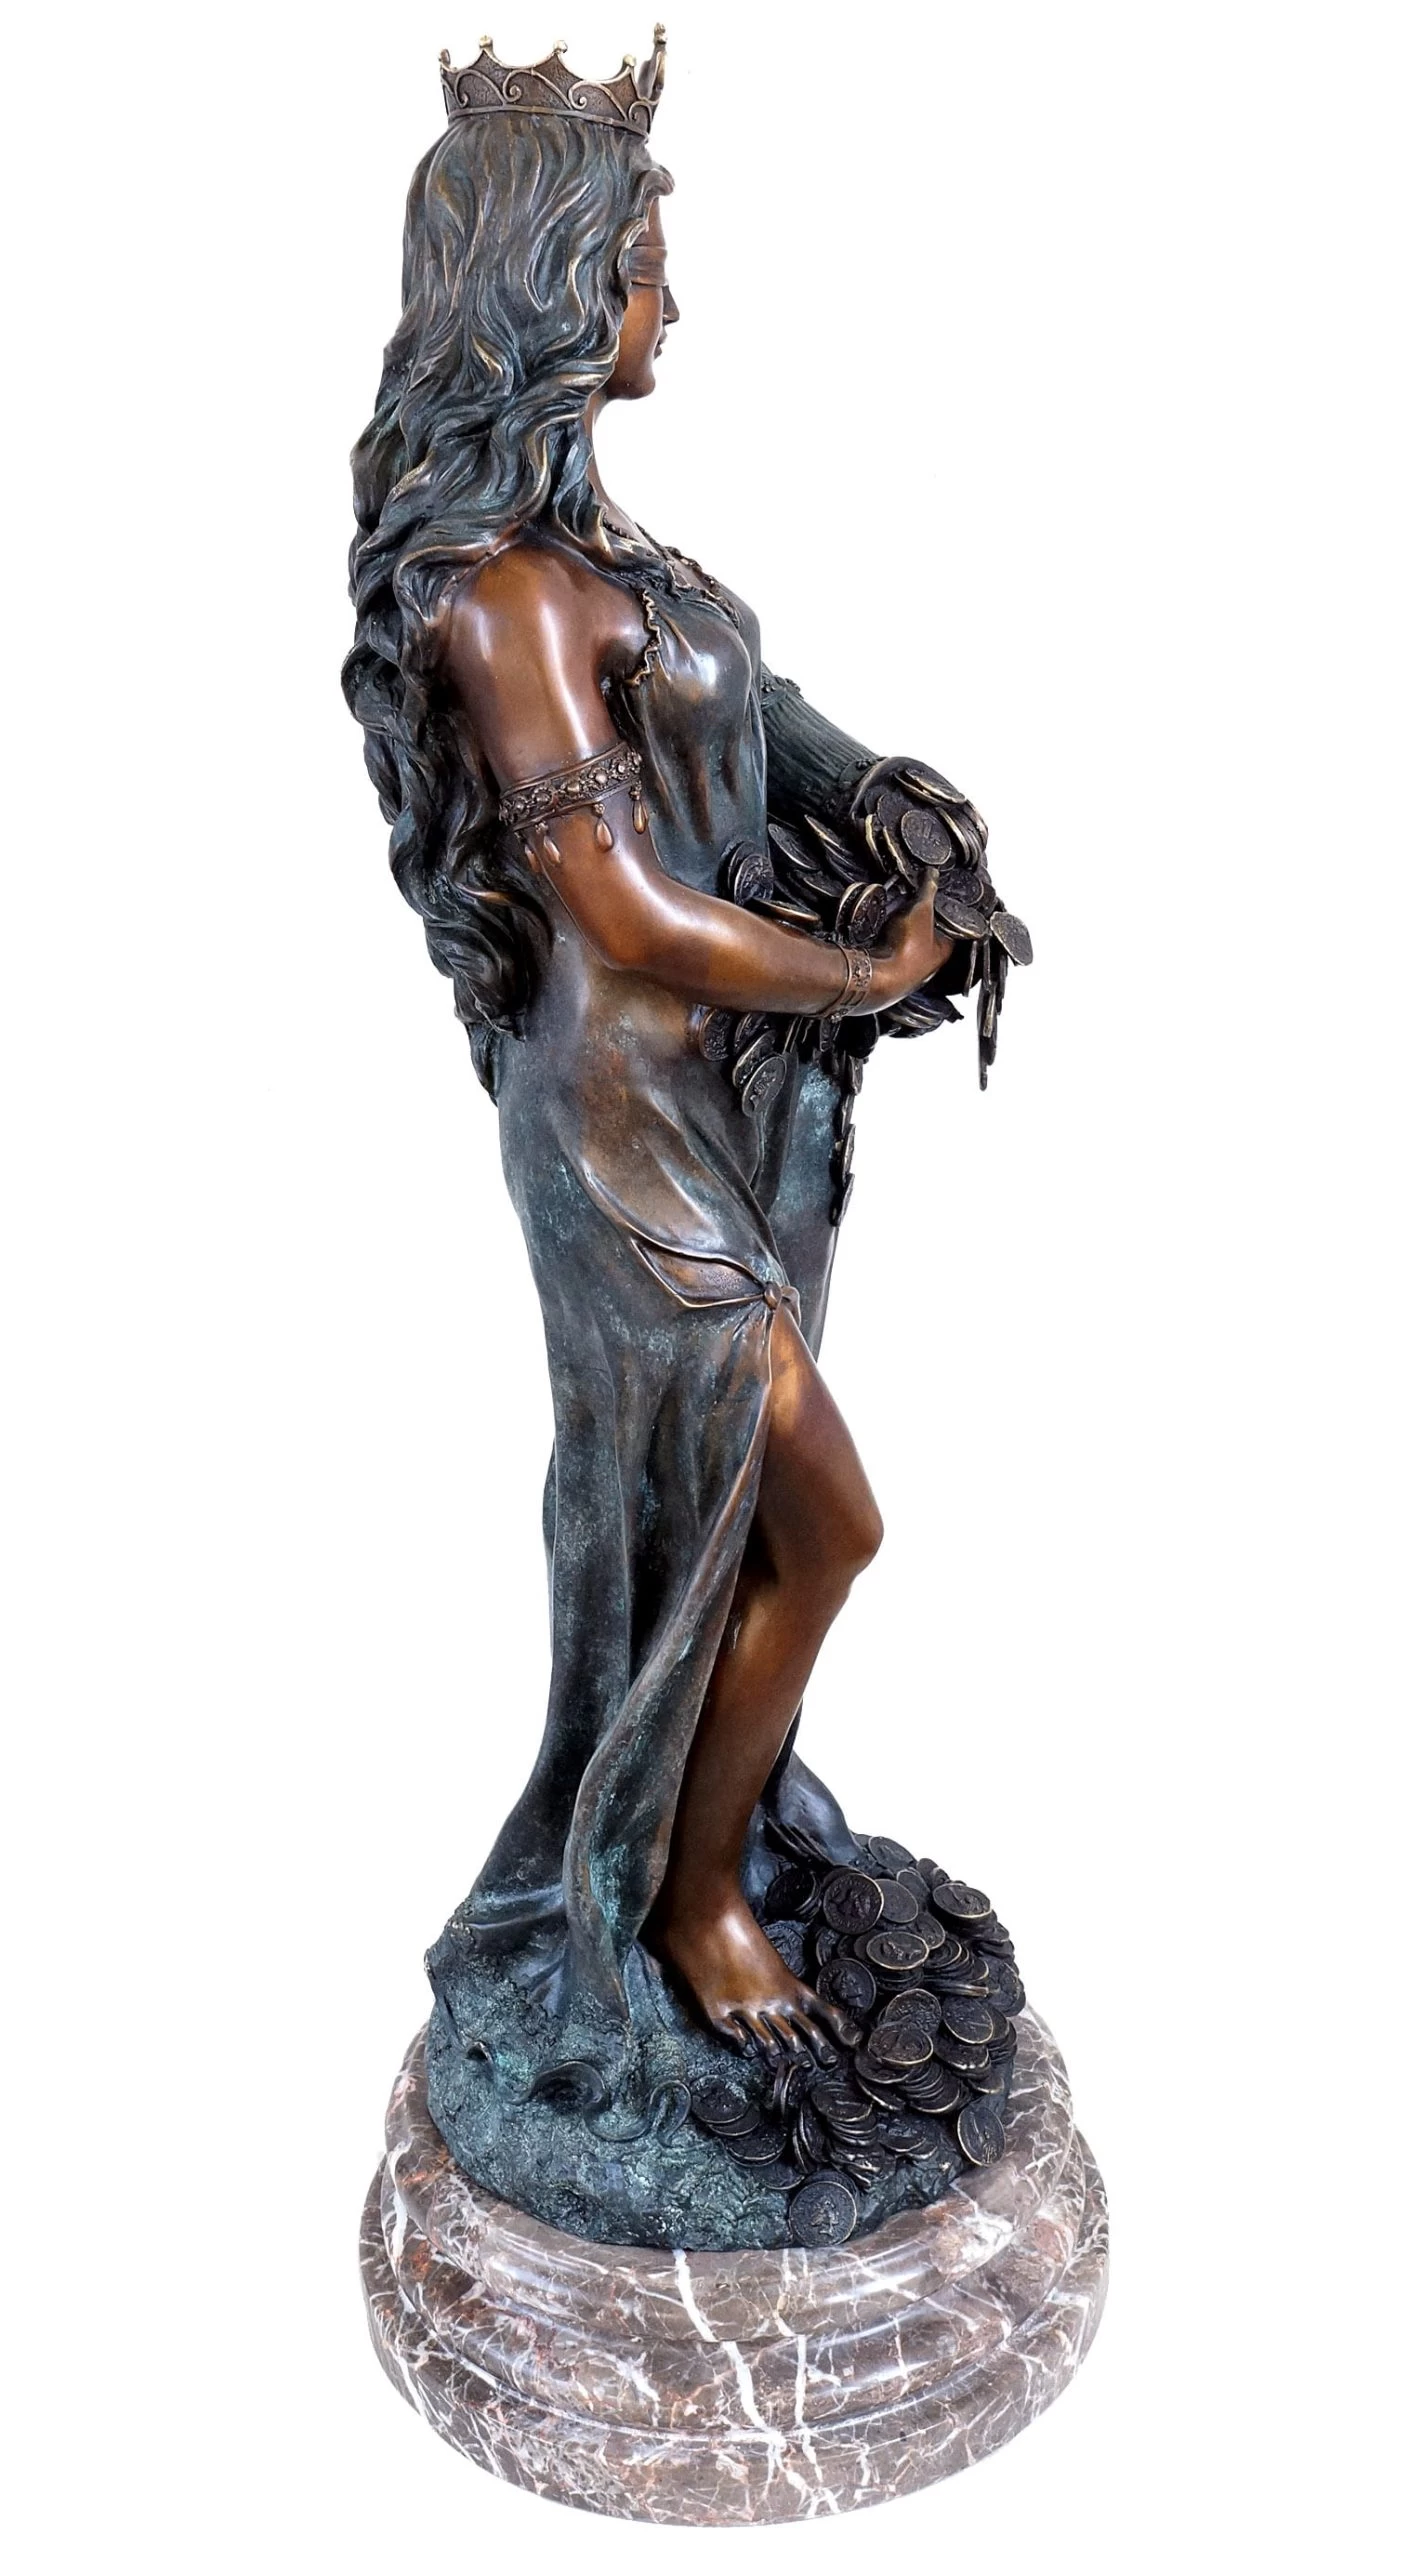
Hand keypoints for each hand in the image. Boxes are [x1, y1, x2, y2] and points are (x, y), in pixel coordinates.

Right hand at [861, 878, 956, 1010]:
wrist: (877, 975)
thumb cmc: (906, 949)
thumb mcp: (921, 909)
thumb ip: (927, 889)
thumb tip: (932, 874)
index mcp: (944, 949)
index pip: (951, 927)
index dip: (944, 910)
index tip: (936, 897)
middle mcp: (928, 963)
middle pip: (927, 934)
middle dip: (918, 917)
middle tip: (908, 902)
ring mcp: (907, 970)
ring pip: (907, 943)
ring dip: (900, 928)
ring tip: (892, 912)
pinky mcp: (887, 971)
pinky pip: (888, 949)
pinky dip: (885, 938)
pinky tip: (879, 930)